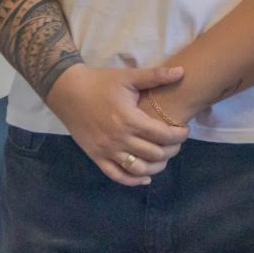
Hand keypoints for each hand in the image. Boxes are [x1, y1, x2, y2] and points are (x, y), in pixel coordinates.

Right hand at [45, 64, 190, 185]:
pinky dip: (133, 180)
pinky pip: (117, 175)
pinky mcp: (96, 157)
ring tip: (164, 157)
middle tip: (176, 142)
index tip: (185, 131)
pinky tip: (145, 178)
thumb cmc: (101, 83)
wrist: (68, 92)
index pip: (163, 135)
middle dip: (172, 150)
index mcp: (130, 119)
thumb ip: (156, 76)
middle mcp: (119, 139)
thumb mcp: (129, 77)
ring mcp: (106, 151)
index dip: (179, 136)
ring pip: (138, 169)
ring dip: (156, 167)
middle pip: (154, 154)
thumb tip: (182, 71)